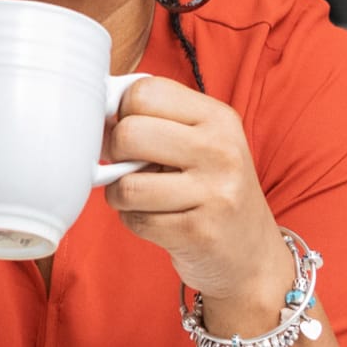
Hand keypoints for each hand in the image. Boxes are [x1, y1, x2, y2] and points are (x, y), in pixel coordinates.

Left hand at [102, 77, 294, 331]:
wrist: (251, 253)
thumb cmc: (211, 190)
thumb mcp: (200, 142)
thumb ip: (157, 120)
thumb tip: (94, 113)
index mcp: (218, 118)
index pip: (145, 92)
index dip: (122, 113)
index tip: (128, 132)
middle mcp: (221, 150)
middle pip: (129, 133)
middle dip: (114, 153)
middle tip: (128, 166)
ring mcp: (215, 193)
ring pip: (127, 184)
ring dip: (120, 194)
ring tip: (139, 196)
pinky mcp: (200, 232)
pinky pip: (136, 220)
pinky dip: (133, 221)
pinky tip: (155, 219)